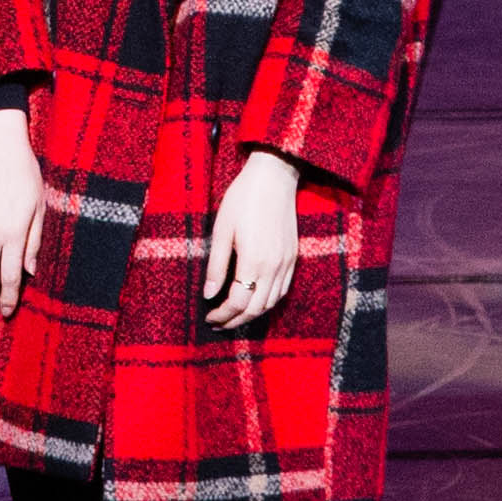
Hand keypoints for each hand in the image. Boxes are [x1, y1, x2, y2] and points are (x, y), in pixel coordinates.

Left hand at [203, 149, 300, 330]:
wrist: (274, 177)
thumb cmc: (243, 199)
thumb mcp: (221, 229)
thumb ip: (216, 265)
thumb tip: (209, 295)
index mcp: (253, 261)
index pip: (238, 302)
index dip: (223, 315)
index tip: (209, 318)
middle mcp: (274, 266)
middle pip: (256, 308)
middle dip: (235, 320)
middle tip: (218, 323)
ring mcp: (286, 262)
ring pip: (271, 302)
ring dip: (252, 314)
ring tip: (233, 316)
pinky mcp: (293, 256)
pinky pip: (282, 289)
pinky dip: (268, 301)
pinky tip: (255, 299)